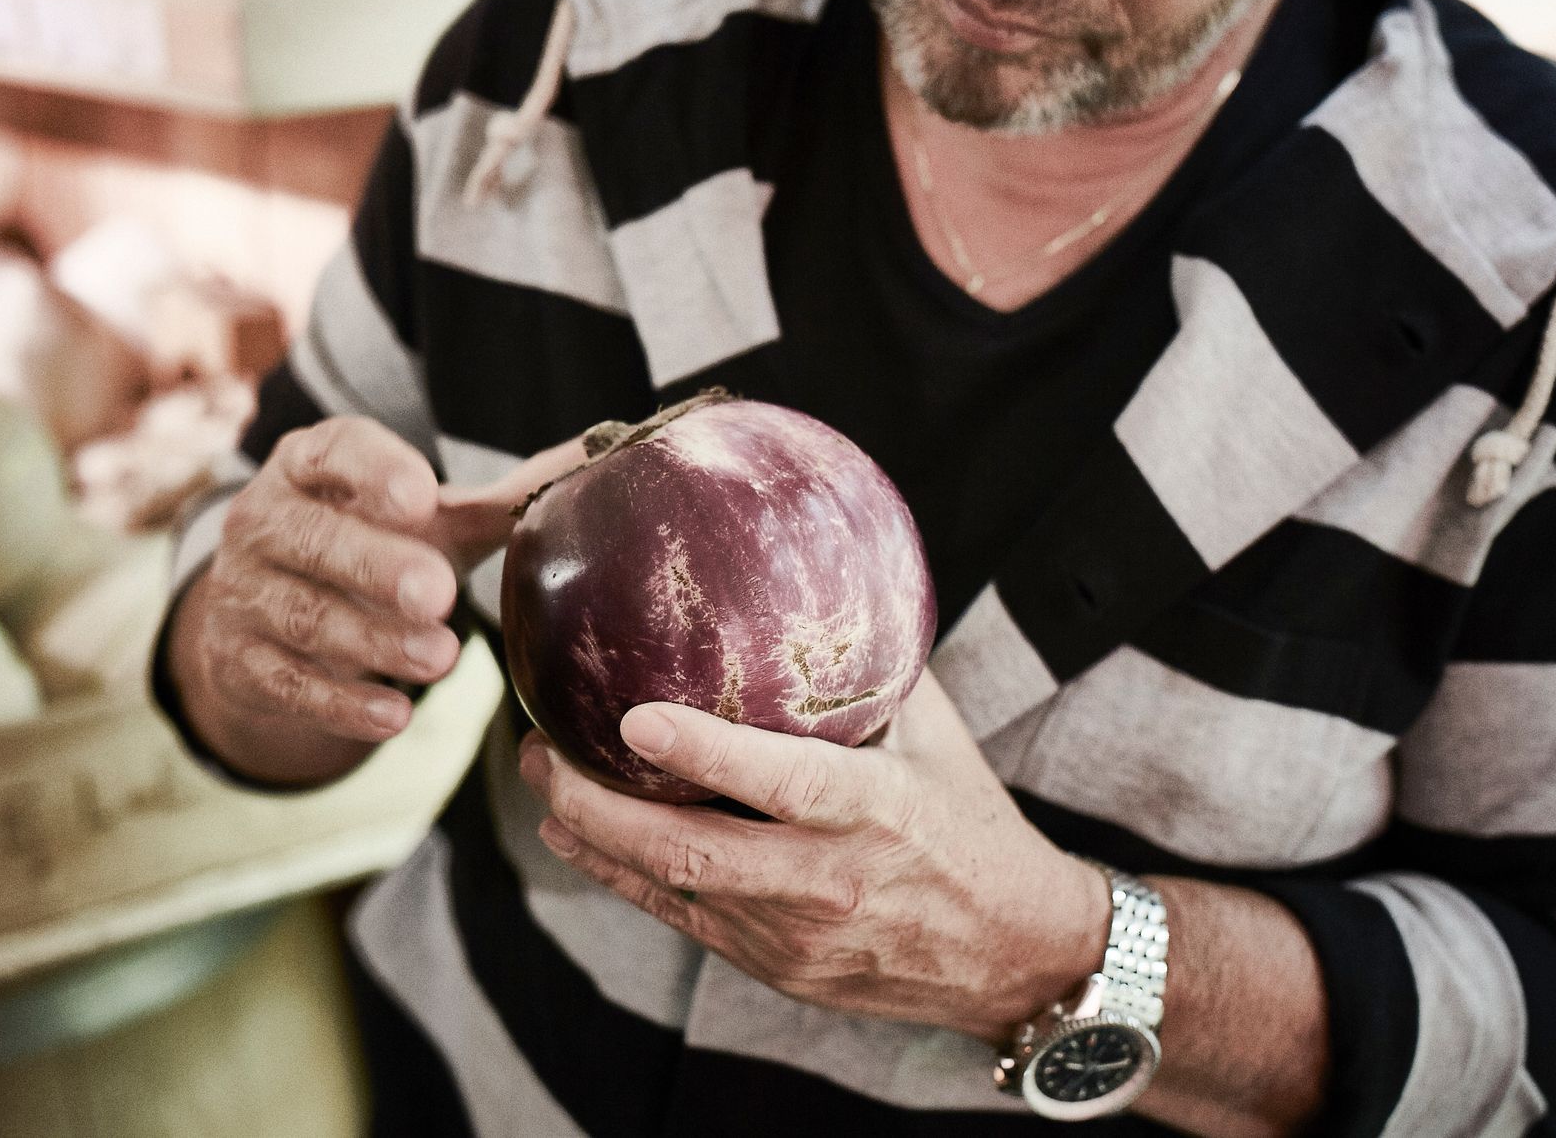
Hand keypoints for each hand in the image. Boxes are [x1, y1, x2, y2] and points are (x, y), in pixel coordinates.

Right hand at [172, 417, 583, 784]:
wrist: (270, 615)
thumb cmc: (371, 544)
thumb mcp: (428, 520)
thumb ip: (503, 501)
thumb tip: (604, 456)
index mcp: (310, 465)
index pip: (333, 451)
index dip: (373, 471)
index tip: (423, 496)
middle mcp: (264, 520)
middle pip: (312, 540)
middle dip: (376, 566)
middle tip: (439, 593)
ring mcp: (243, 592)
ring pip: (305, 616)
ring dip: (372, 642)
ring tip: (440, 660)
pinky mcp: (238, 660)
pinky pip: (286, 684)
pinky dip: (341, 705)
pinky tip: (393, 718)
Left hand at [518, 670, 1108, 1042]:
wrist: (1015, 954)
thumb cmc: (973, 827)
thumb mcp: (940, 742)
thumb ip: (874, 675)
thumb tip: (816, 588)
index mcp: (875, 812)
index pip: (779, 784)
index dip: (702, 754)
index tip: (633, 718)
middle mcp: (828, 880)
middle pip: (693, 852)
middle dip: (600, 804)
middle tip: (540, 752)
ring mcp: (797, 935)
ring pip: (674, 890)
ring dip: (595, 840)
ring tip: (542, 785)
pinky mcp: (778, 968)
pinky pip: (685, 921)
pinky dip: (625, 879)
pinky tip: (580, 840)